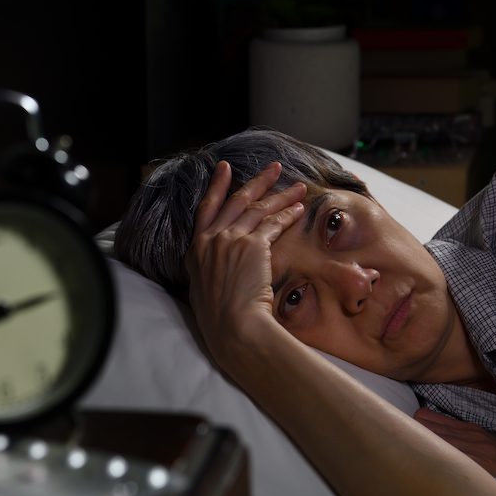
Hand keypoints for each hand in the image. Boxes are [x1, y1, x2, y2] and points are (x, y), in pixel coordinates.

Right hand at [184, 161, 305, 367]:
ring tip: (299, 187)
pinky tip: (299, 210)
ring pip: (258, 209)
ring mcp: (230, 239)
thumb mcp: (203, 290)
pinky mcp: (252, 245)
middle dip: (258, 181)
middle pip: (236, 201)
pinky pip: (273, 224)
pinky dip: (287, 215)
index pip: (206, 208)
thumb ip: (210, 270)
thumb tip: (220, 268)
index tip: (224, 168)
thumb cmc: (220, 320)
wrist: (232, 327)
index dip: (216, 186)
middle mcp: (211, 239)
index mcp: (196, 250)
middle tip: (274, 168)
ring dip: (281, 196)